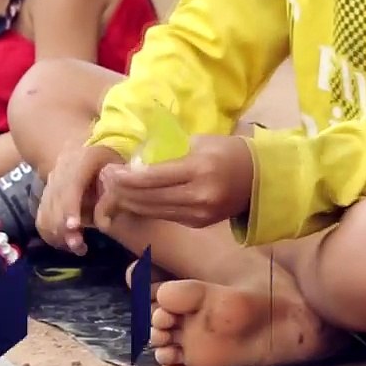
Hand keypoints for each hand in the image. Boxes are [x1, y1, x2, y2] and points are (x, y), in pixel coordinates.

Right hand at [36, 144, 122, 254]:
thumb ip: (116, 186)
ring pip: (46, 212)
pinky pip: (42, 218)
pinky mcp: (46, 196)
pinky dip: (51, 234)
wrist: (88, 147)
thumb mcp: (119, 164)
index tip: (74, 226)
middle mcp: (60, 170)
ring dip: (57, 234)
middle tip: (78, 246)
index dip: (70, 207)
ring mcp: (51, 183)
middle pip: (56, 202)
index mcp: (81, 160)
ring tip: (78, 247)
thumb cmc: (111, 160)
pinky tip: (67, 244)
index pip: (71, 185)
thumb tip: (109, 213)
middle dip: (64, 227)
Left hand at [94, 135, 253, 229]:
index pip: (152, 177)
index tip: (109, 169)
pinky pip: (165, 215)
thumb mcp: (201, 142)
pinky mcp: (198, 223)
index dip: (125, 177)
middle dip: (121, 189)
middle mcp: (198, 196)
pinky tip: (132, 199)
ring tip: (112, 189)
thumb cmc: (230, 152)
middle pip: (148, 197)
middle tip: (104, 179)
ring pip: (153, 211)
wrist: (261, 179)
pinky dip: (145, 208)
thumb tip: (138, 164)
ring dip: (128, 201)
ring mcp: (198, 214)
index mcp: (199, 169)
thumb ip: (171, 153)